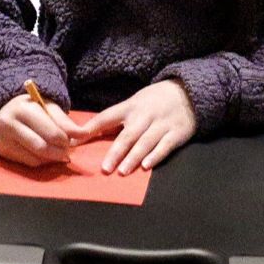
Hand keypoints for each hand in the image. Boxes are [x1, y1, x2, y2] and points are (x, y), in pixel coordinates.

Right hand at [0, 93, 81, 166]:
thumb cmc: (32, 108)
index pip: (50, 132)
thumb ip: (65, 121)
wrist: (5, 111)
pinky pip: (29, 163)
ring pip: (36, 158)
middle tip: (67, 151)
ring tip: (57, 151)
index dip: (65, 140)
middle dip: (59, 152)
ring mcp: (3, 140)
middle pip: (42, 148)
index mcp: (23, 109)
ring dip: (52, 158)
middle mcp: (9, 124)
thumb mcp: (48, 107)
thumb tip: (84, 134)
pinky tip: (45, 153)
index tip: (72, 140)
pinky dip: (42, 161)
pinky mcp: (3, 152)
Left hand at [73, 80, 195, 174]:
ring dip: (133, 157)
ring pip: (145, 142)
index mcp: (131, 106)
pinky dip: (156, 156)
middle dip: (116, 152)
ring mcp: (162, 124)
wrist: (188, 92)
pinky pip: (165, 146)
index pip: (107, 117)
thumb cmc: (155, 100)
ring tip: (123, 171)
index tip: (75, 141)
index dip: (91, 129)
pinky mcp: (177, 133)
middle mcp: (145, 115)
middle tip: (105, 168)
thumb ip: (118, 118)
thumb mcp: (135, 102)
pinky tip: (147, 166)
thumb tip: (90, 132)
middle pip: (128, 135)